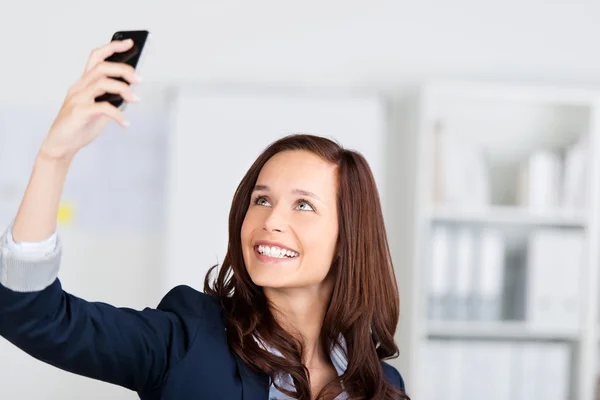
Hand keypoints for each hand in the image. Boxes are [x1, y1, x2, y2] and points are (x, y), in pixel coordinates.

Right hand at [39, 39, 140, 161]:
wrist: (61, 144)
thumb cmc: (80, 125)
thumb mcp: (99, 109)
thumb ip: (111, 99)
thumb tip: (131, 93)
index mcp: (84, 83)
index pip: (96, 57)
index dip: (112, 47)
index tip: (129, 42)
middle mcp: (80, 87)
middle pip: (102, 67)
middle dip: (124, 70)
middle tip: (139, 79)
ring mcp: (78, 98)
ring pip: (102, 83)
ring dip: (124, 89)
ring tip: (135, 99)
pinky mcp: (79, 112)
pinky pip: (103, 108)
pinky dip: (118, 115)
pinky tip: (125, 123)